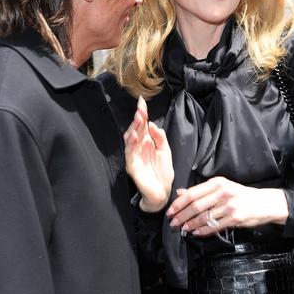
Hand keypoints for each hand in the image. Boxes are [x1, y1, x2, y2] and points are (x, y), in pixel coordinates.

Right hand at [123, 97, 172, 212]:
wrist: (162, 192)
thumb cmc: (163, 173)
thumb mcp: (165, 151)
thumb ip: (160, 138)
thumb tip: (152, 124)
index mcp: (147, 142)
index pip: (143, 125)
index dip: (142, 113)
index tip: (142, 101)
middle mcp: (139, 147)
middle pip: (136, 129)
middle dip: (137, 118)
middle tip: (140, 109)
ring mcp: (134, 155)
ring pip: (130, 138)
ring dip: (133, 127)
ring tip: (138, 118)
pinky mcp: (131, 165)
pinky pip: (129, 152)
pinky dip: (130, 143)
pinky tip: (134, 135)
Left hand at [166, 177, 289, 236]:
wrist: (265, 203)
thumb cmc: (241, 195)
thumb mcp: (222, 188)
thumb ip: (201, 191)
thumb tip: (180, 193)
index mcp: (218, 183)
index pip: (192, 193)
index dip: (179, 204)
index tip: (170, 211)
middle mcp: (223, 192)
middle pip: (196, 206)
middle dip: (182, 216)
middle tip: (173, 223)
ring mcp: (230, 205)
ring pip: (204, 217)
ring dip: (191, 225)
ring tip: (183, 229)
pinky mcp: (235, 218)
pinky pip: (215, 226)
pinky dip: (203, 231)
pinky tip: (196, 233)